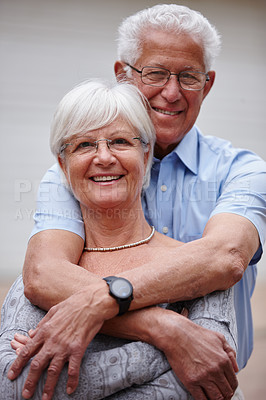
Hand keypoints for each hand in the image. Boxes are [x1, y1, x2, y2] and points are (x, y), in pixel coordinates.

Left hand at [7, 283, 115, 399]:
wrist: (90, 303)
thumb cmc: (72, 305)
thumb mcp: (52, 312)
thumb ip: (41, 325)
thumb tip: (31, 335)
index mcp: (44, 331)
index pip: (27, 351)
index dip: (17, 365)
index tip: (12, 375)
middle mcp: (52, 341)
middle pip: (37, 365)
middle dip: (29, 381)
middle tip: (25, 394)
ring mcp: (65, 346)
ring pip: (53, 371)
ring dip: (48, 386)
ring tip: (44, 399)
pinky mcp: (78, 349)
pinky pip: (73, 369)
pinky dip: (71, 381)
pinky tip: (69, 390)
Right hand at [151, 309, 237, 399]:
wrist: (176, 334)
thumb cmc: (196, 334)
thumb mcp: (218, 338)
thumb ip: (230, 352)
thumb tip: (236, 368)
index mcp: (223, 360)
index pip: (233, 382)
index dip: (231, 387)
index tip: (226, 386)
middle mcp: (215, 370)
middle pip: (227, 393)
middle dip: (225, 394)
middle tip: (220, 393)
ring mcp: (203, 377)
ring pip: (217, 399)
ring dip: (217, 399)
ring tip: (213, 396)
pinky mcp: (191, 382)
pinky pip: (202, 399)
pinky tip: (203, 396)